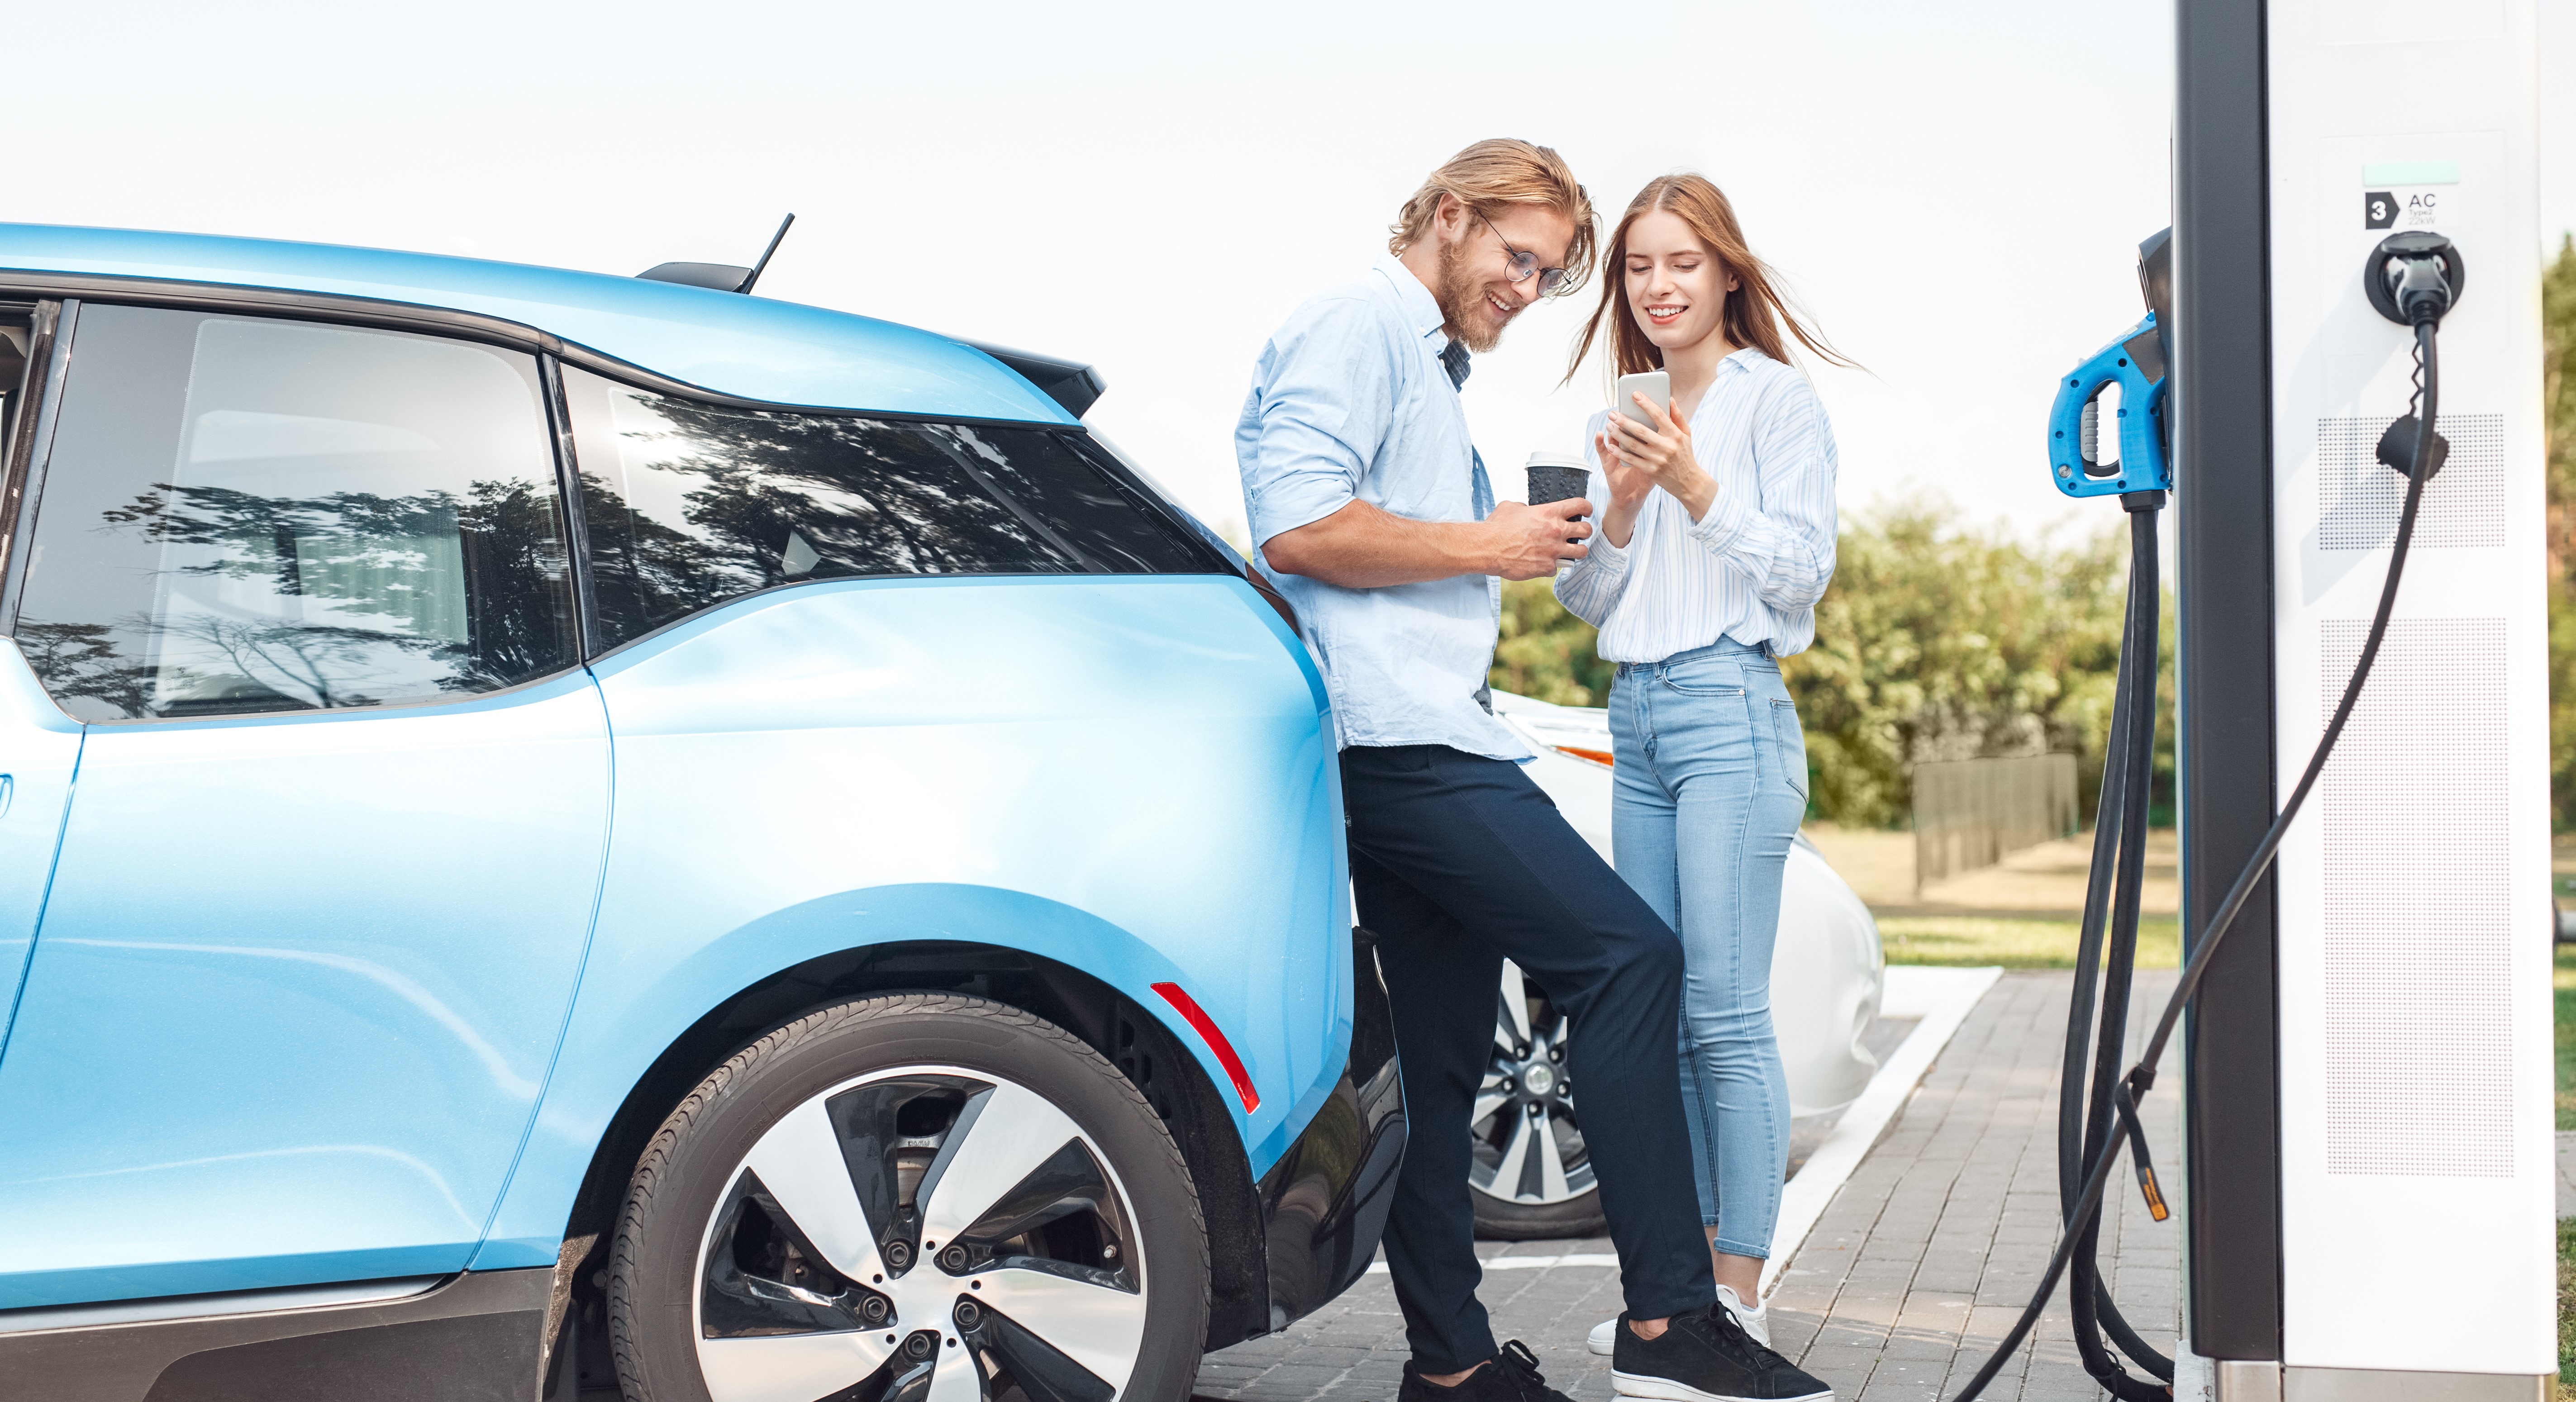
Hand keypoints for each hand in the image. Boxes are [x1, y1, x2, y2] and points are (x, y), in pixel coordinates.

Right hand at [1483, 498, 1590, 579]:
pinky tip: (1543, 564)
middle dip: (1585, 531)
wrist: (1488, 548)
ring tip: (1570, 552)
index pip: (1580, 505)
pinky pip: (1558, 568)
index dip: (1587, 508)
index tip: (1586, 512)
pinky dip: (1552, 567)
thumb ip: (1526, 508)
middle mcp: (1556, 531)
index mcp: (1550, 513)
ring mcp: (1553, 551)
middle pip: (1586, 530)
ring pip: (1581, 552)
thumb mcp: (1511, 507)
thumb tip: (1527, 511)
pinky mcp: (1546, 568)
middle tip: (1579, 533)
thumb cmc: (1497, 527)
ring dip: (1577, 551)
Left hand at [1602, 393, 1715, 520]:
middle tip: (1612, 413)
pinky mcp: (1651, 470)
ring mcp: (1658, 459)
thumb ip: (1678, 417)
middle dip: (1624, 420)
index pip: (1659, 415)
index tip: (1634, 394)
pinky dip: (1620, 452)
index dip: (1646, 404)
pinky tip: (1611, 446)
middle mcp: (1667, 446)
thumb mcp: (1686, 435)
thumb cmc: (1685, 454)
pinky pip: (1632, 459)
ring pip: (1633, 444)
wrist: (1688, 482)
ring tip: (1609, 426)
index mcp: (1676, 435)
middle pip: (1641, 430)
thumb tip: (1669, 398)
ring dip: (1618, 435)